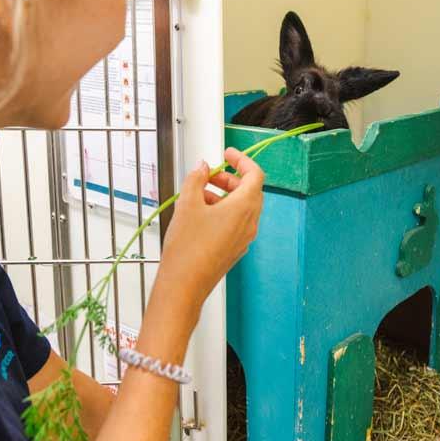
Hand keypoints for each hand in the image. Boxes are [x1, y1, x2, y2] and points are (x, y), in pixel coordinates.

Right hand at [156, 148, 264, 309]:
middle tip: (209, 174)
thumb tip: (202, 168)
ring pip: (241, 207)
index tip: (228, 154)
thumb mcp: (187, 204)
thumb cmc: (188, 250)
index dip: (242, 160)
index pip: (255, 175)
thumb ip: (196, 179)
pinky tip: (200, 214)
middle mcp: (249, 223)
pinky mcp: (234, 249)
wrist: (184, 285)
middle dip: (229, 178)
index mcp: (244, 208)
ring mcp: (244, 238)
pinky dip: (222, 211)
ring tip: (198, 194)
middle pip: (249, 191)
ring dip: (224, 195)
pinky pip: (235, 222)